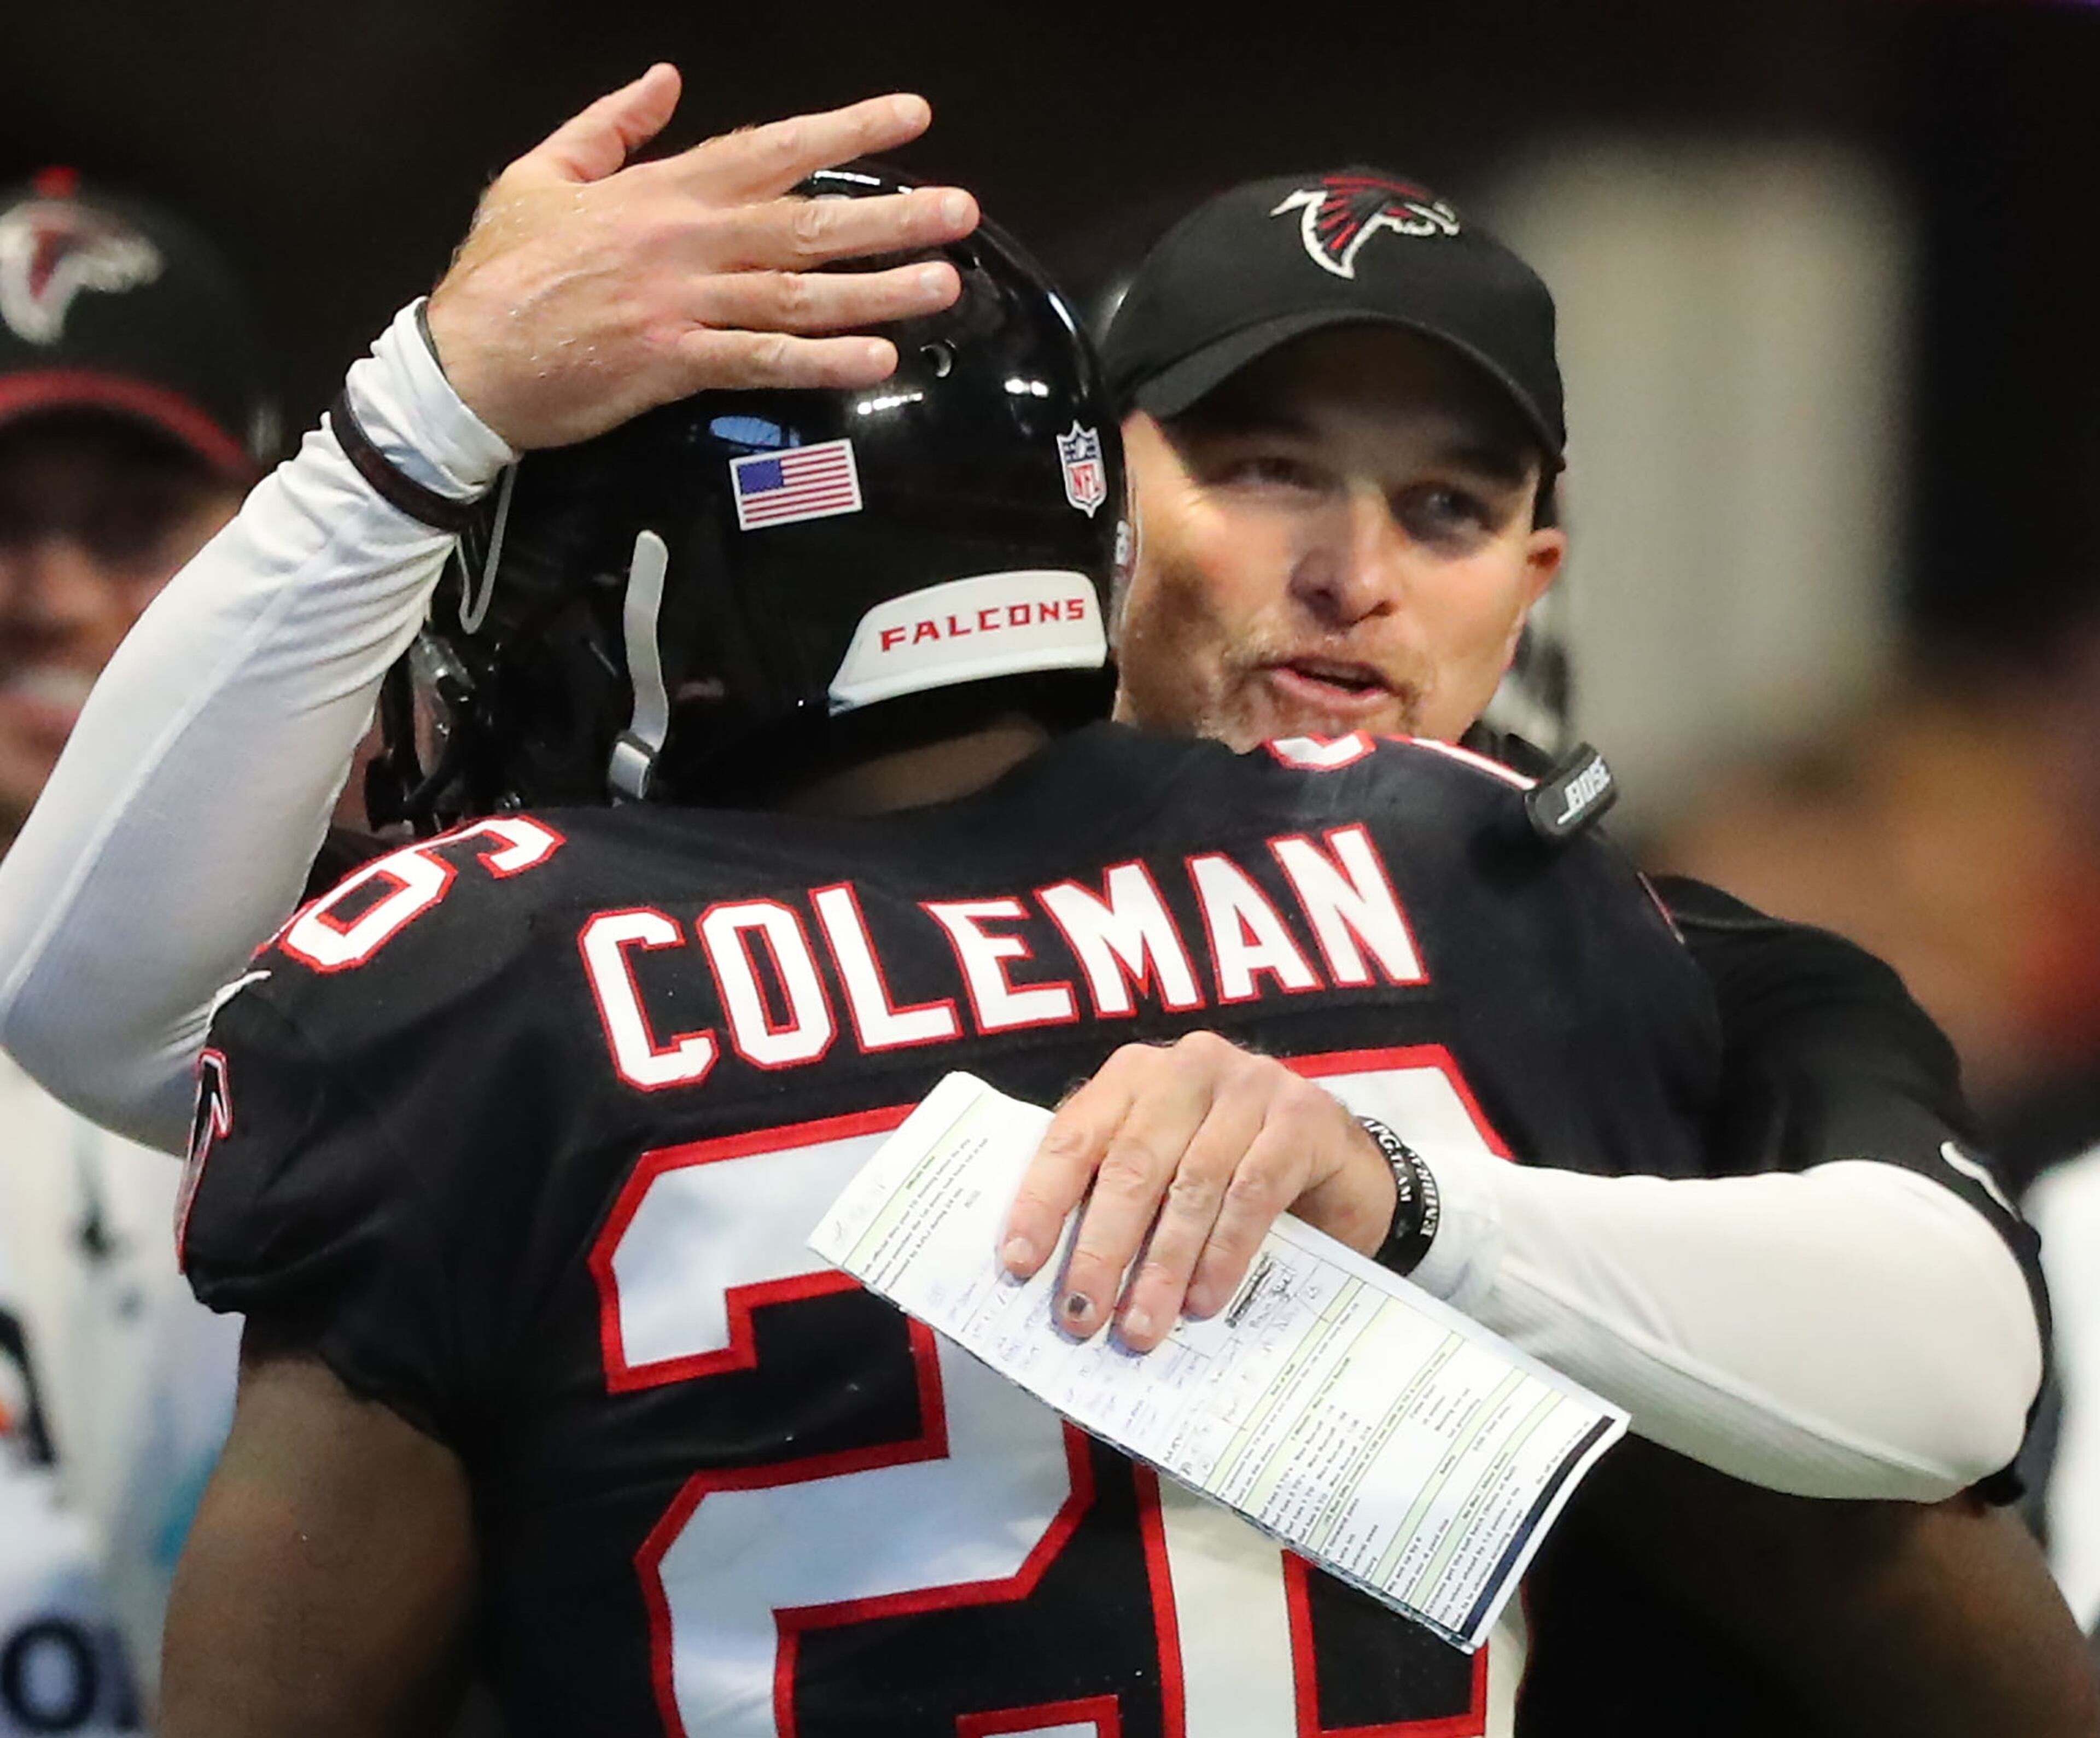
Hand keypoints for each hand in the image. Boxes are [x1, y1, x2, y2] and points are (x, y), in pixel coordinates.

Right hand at [425, 67, 979, 448]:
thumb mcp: (541, 171)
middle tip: (961, 212)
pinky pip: (761, 361)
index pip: (772, 147)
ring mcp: (683, 305)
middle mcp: (686, 242)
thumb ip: (610, 124)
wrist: (462, 362)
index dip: (847, 127)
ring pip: (799, 293)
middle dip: (891, 215)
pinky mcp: (674, 366)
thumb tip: (663, 78)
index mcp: (663, 190)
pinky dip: (820, 363)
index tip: (911, 114)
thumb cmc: (501, 270)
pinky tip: (874, 360)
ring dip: (877, 290)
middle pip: (807, 222)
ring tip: (943, 285)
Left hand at [1001, 1033, 1398, 1350]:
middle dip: (1101, 1248)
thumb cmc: (1231, 1173)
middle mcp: (1188, 1067)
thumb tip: (1054, 1282)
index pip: (1074, 1135)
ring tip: (1142, 1327)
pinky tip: (1203, 1300)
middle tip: (1080, 1316)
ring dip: (1162, 1265)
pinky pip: (1252, 1193)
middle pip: (1131, 1164)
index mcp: (1134, 1075)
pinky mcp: (1302, 1118)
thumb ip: (1115, 1200)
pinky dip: (1223, 1253)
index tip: (1019, 1263)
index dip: (1042, 1199)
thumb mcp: (1164, 1174)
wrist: (1339, 1165)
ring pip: (1192, 1184)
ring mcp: (1250, 1085)